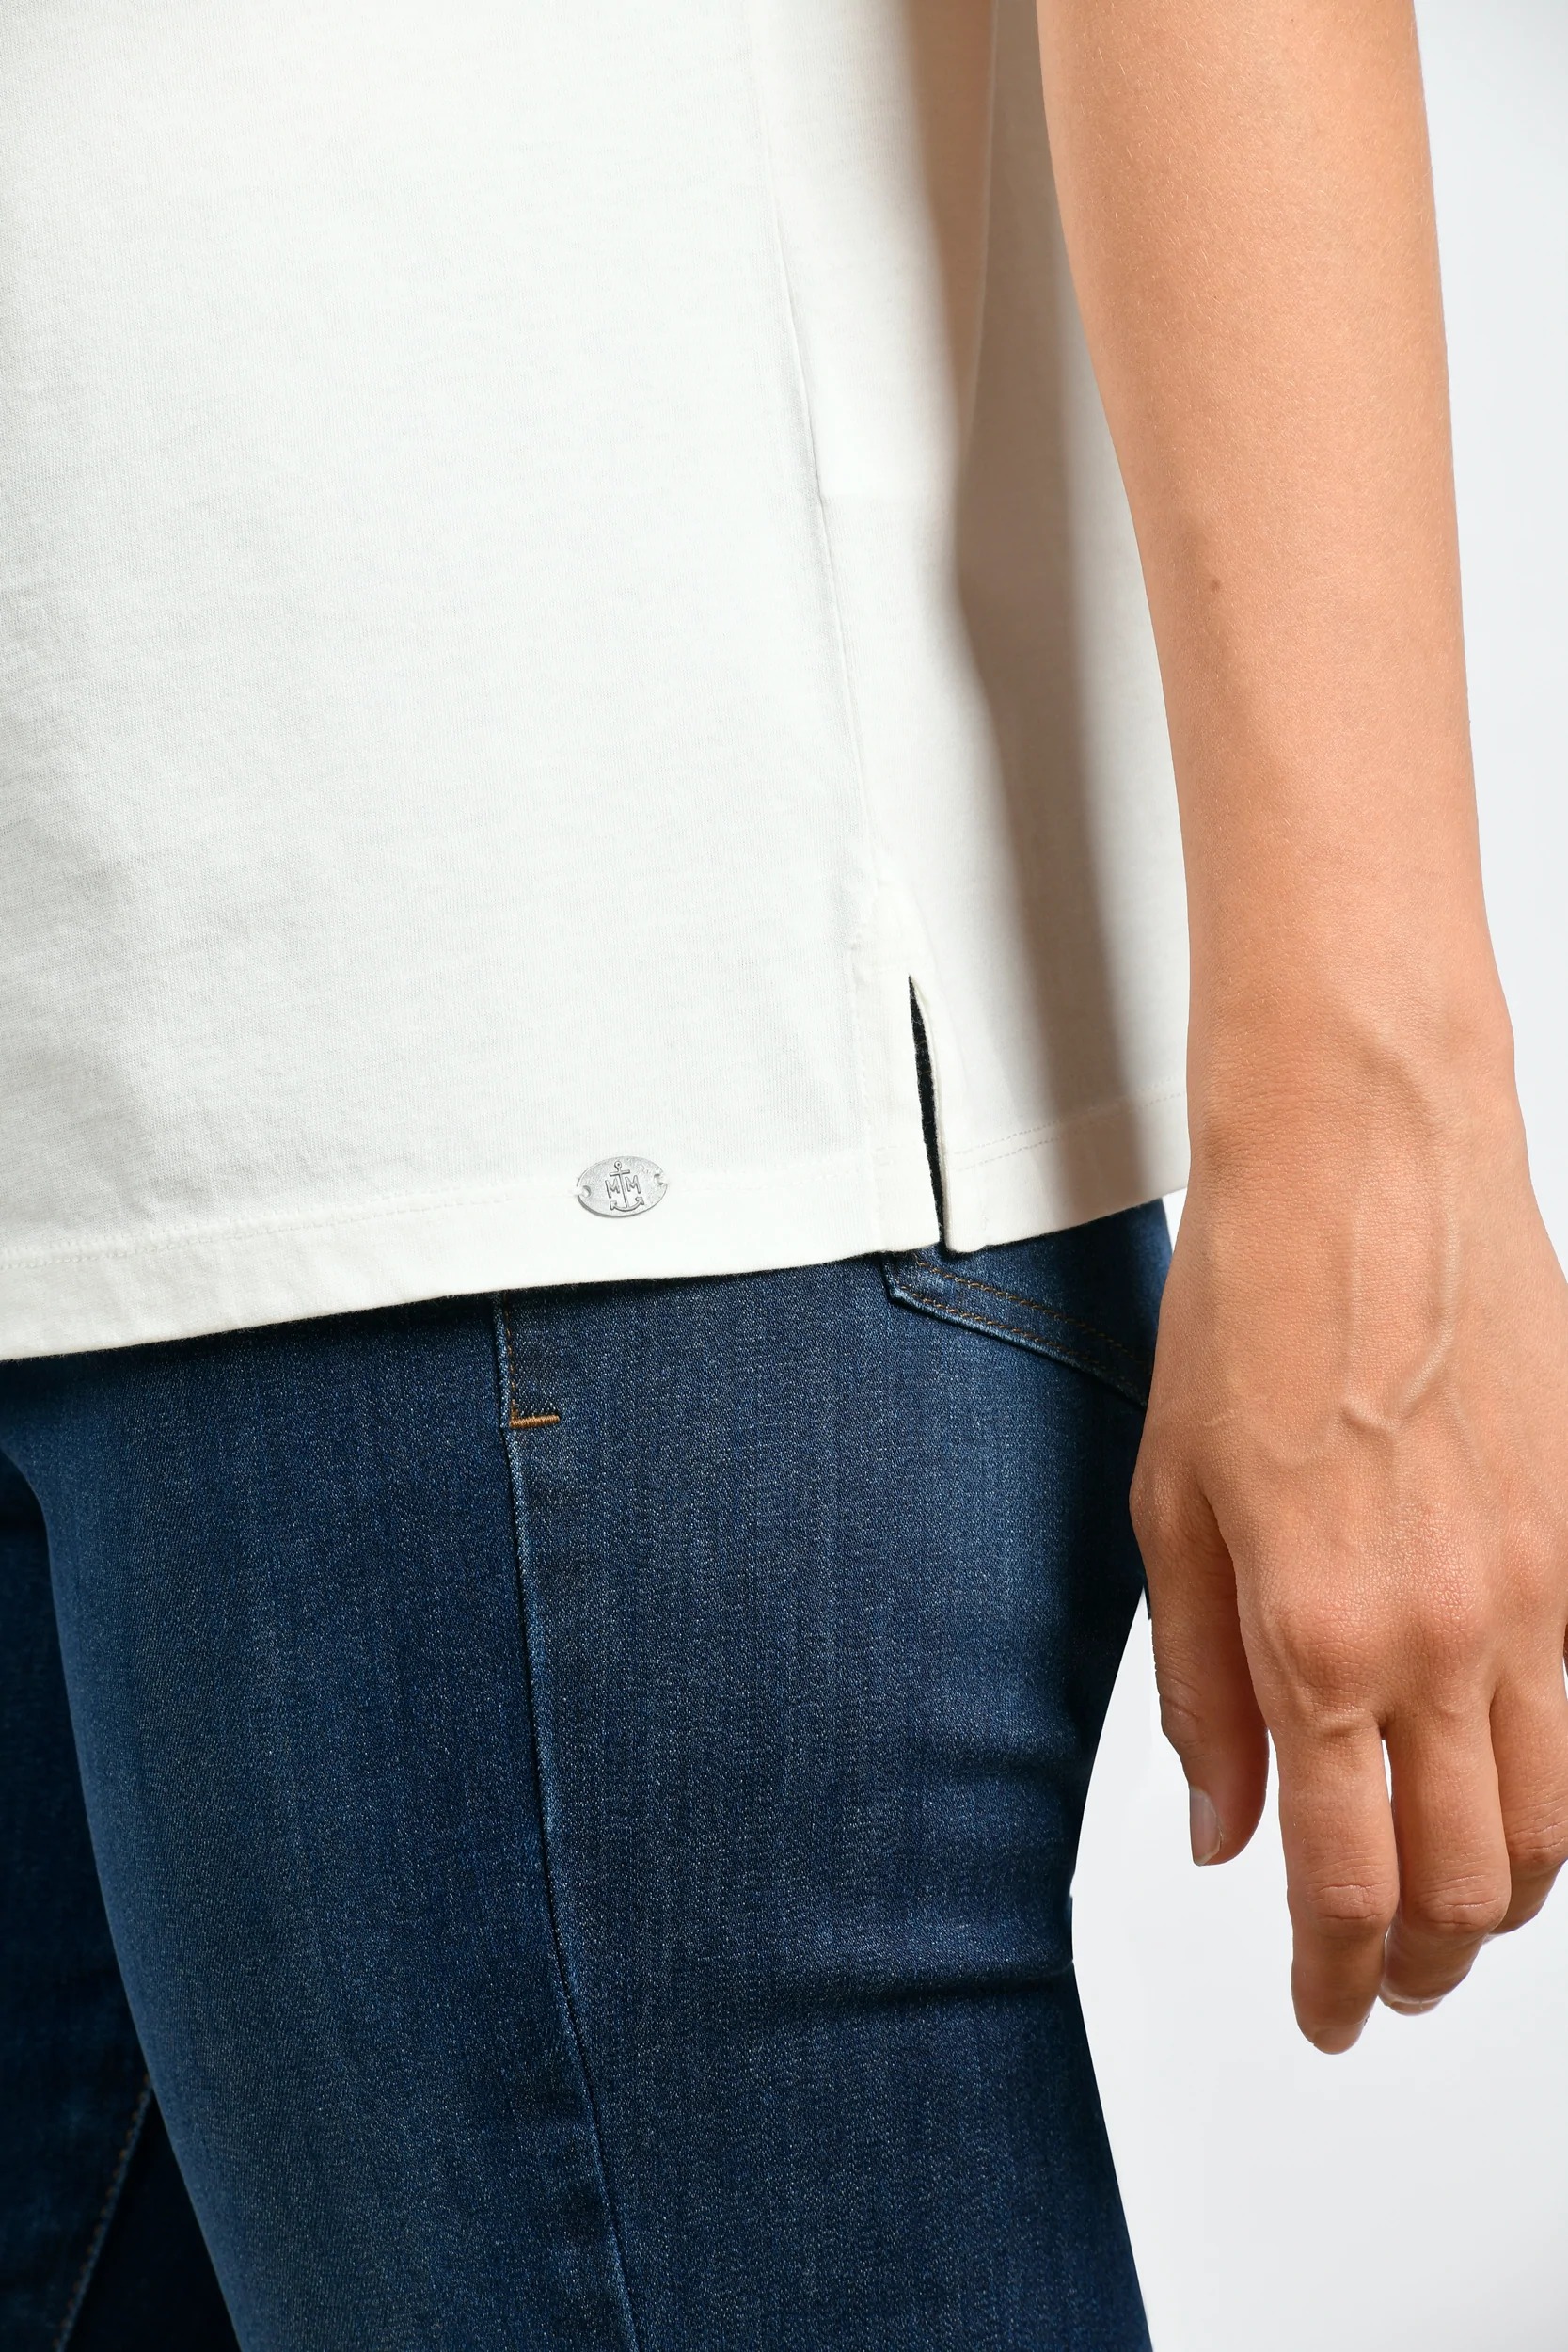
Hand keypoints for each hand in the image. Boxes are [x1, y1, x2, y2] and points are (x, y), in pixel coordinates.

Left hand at [1133, 1057, 1567, 2050]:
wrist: (1369, 1167)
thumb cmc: (1251, 1309)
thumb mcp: (1170, 1506)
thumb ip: (1199, 1687)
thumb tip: (1220, 1829)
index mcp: (1318, 1637)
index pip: (1344, 1885)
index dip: (1333, 1980)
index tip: (1320, 2012)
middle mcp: (1446, 1638)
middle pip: (1466, 1889)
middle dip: (1418, 1966)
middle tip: (1377, 1984)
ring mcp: (1540, 1596)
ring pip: (1553, 1830)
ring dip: (1497, 1902)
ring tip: (1442, 1913)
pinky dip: (1554, 1800)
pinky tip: (1504, 1795)